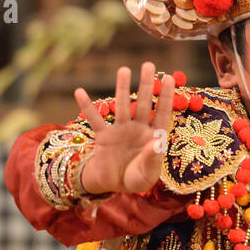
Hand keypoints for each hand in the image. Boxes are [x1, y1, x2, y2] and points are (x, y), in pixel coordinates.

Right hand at [75, 62, 175, 196]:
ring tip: (123, 69)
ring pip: (122, 106)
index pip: (162, 113)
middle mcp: (138, 128)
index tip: (170, 78)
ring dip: (122, 88)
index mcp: (153, 136)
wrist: (113, 185)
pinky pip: (94, 120)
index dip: (166, 97)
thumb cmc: (136, 179)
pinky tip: (80, 91)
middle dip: (146, 85)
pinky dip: (87, 107)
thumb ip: (152, 159)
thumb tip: (158, 142)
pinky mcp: (103, 136)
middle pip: (143, 104)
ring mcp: (121, 130)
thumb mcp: (147, 175)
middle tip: (148, 64)